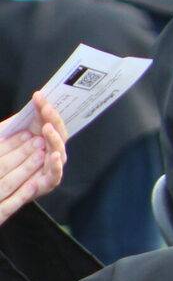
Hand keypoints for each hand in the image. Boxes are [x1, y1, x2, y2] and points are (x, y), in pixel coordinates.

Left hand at [0, 93, 67, 226]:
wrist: (0, 184)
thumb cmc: (2, 158)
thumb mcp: (6, 135)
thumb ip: (18, 123)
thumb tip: (33, 102)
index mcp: (41, 137)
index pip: (48, 120)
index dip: (45, 108)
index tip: (38, 96)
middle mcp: (49, 150)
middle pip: (58, 133)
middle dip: (53, 119)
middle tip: (46, 109)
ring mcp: (50, 166)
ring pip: (59, 151)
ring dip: (55, 139)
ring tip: (47, 129)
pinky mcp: (47, 182)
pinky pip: (56, 175)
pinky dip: (56, 165)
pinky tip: (52, 155)